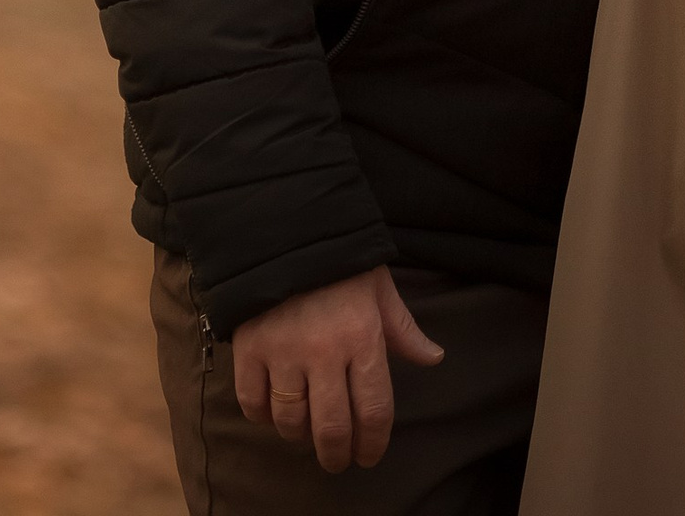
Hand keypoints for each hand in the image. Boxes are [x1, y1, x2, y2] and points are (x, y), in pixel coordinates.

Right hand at [231, 267, 444, 471]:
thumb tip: (434, 359)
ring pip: (291, 422)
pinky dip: (263, 416)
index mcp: (363, 337)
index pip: (374, 410)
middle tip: (337, 460)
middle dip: (336, 455)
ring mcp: (284, 352)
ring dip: (300, 436)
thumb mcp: (379, 287)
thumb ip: (404, 330)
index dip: (373, 443)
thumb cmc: (340, 260)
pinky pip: (253, 404)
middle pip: (332, 428)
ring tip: (306, 432)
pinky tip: (274, 410)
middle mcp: (325, 351)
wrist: (285, 225)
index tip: (368, 456)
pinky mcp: (249, 349)